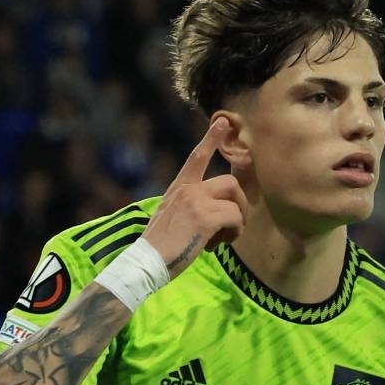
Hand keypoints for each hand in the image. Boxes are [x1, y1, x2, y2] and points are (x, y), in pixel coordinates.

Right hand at [142, 117, 247, 279]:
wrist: (145, 262)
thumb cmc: (158, 247)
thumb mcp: (169, 216)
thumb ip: (189, 206)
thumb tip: (213, 213)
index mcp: (178, 188)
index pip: (196, 156)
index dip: (212, 138)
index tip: (224, 121)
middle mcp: (188, 190)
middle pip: (230, 182)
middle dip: (238, 204)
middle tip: (231, 226)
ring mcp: (196, 202)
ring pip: (235, 202)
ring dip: (237, 222)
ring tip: (221, 239)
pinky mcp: (205, 218)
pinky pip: (235, 219)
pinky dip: (233, 234)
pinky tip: (216, 246)